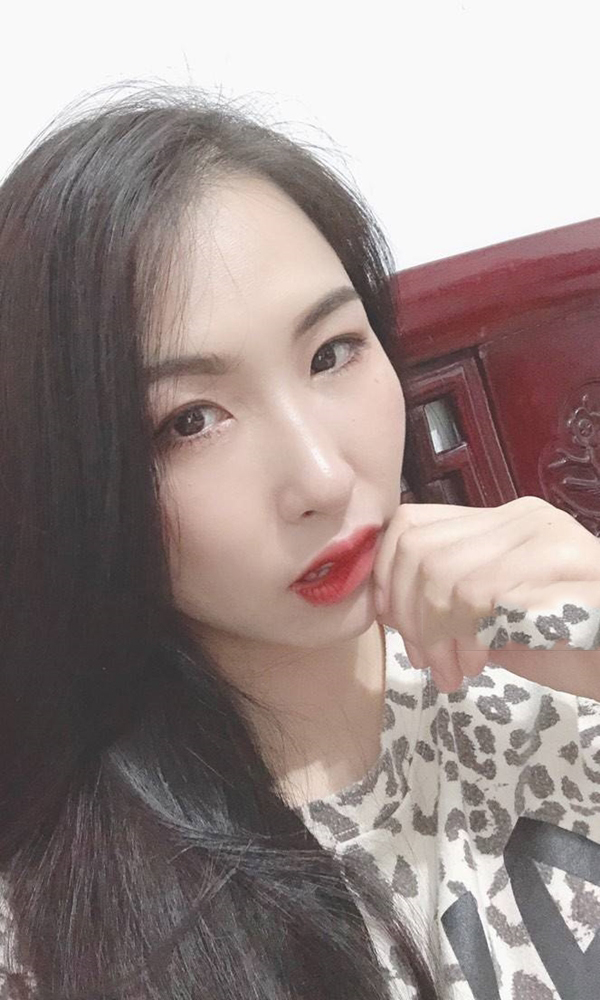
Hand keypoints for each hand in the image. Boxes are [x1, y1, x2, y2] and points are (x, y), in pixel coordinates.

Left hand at [372, 496, 599, 697]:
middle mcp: (524, 518)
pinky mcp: (563, 568)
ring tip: (455, 672)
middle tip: (429, 663)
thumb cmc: (573, 647)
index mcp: (504, 522)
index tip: (396, 627)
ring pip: (445, 575)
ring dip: (436, 635)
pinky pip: (481, 595)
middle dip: (408, 616)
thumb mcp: (496, 623)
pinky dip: (466, 638)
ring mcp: (547, 539)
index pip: (411, 524)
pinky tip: (480, 664)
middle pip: (419, 550)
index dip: (387, 577)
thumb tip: (389, 607)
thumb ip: (448, 604)